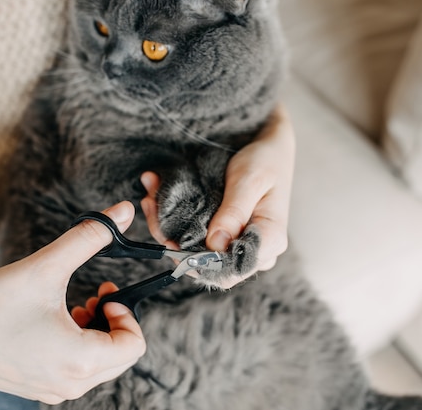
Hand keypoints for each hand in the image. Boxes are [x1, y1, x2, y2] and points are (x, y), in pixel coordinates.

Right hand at [0, 201, 145, 403]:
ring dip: (94, 333)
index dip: (127, 313)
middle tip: (93, 295)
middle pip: (119, 356)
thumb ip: (90, 237)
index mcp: (80, 361)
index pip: (134, 346)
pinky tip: (53, 324)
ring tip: (72, 307)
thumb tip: (125, 210)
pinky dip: (75, 348)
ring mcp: (51, 391)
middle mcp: (70, 385)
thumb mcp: (47, 266)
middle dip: (113, 322)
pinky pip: (74, 373)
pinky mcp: (35, 389)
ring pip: (98, 365)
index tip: (104, 291)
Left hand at [141, 104, 294, 287]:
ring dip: (168, 230)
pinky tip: (157, 200)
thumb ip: (234, 212)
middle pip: (207, 267)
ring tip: (150, 198)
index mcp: (269, 241)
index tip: (171, 237)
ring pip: (196, 255)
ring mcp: (239, 247)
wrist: (270, 151)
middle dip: (173, 241)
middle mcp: (255, 252)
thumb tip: (215, 244)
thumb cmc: (265, 163)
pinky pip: (196, 241)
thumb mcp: (249, 180)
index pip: (229, 271)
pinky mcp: (226, 239)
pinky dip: (173, 224)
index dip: (196, 262)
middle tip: (151, 205)